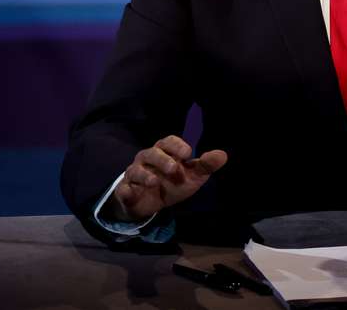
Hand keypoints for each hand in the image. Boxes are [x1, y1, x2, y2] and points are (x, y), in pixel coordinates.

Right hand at [107, 135, 227, 223]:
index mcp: (164, 152)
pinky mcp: (125, 190)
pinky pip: (123, 189)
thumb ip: (205, 166)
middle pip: (152, 153)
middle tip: (174, 169)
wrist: (151, 204)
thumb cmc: (172, 183)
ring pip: (136, 170)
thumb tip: (223, 155)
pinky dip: (126, 190)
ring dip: (145, 174)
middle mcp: (147, 159)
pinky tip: (130, 192)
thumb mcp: (191, 176)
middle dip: (163, 160)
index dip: (177, 145)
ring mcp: (134, 174)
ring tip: (155, 182)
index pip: (168, 141)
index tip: (188, 153)